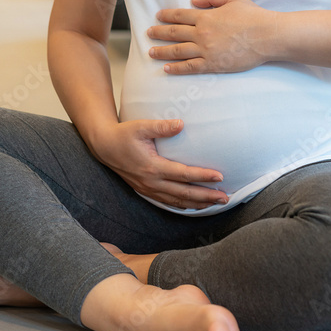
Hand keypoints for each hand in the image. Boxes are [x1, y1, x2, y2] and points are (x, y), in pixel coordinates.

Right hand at [89, 120, 228, 210]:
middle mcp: (152, 182)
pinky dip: (183, 206)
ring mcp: (148, 189)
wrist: (104, 147)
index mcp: (153, 167)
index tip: (219, 177)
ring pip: (177, 201)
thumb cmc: (123, 134)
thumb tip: (181, 124)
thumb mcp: (140, 126)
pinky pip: (167, 202)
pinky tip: (194, 206)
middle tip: (225, 198)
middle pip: (184, 194)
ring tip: (215, 204)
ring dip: (197, 204)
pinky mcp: (146, 190)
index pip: (183, 174)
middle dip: (206, 197)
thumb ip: (161, 126)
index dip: (202, 176)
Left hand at [147, 0, 279, 74]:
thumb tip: (194, 1)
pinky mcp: (213, 65)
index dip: (166, 16)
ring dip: (162, 51)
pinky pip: (190, 67)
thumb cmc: (253, 16)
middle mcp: (202, 34)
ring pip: (178, 51)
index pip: (180, 16)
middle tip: (149, 33)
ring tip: (151, 52)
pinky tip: (166, 68)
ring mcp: (206, 50)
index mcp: (206, 17)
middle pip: (174, 33)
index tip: (157, 17)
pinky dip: (176, 68)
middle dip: (159, 33)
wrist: (267, 36)